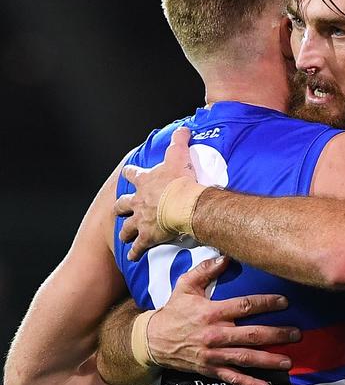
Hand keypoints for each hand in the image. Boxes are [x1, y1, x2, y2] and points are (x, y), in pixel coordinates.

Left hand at [115, 126, 195, 259]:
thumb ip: (179, 141)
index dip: (130, 174)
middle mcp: (138, 201)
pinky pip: (138, 247)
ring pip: (127, 227)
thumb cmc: (181, 182)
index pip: (132, 175)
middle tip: (120, 210)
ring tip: (124, 236)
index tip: (128, 174)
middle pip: (123, 204)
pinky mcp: (146, 237)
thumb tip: (183, 128)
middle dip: (121, 207)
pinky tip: (133, 257)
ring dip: (125, 231)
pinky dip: (135, 252)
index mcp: (145, 182)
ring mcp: (140, 220)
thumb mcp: (179, 156)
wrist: (184, 205)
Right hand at [147, 256, 300, 384]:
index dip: (266, 304)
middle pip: (252, 335)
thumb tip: (226, 257)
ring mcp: (214, 354)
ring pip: (246, 358)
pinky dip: (251, 384)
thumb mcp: (185, 286)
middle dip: (277, 334)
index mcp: (212, 312)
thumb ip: (205, 271)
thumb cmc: (173, 311)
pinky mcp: (211, 369)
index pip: (245, 306)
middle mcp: (216, 334)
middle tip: (297, 334)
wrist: (153, 340)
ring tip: (289, 361)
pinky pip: (234, 378)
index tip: (284, 303)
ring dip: (269, 361)